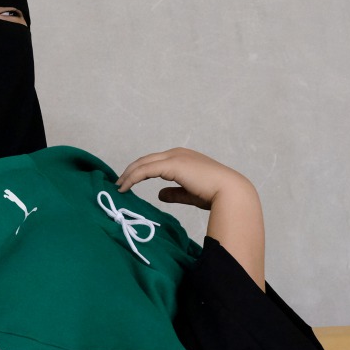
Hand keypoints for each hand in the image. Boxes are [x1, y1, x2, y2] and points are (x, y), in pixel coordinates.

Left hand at [116, 147, 252, 209]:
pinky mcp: (172, 165)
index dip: (141, 171)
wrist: (230, 192)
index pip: (155, 162)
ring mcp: (175, 157)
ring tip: (119, 186)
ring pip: (143, 163)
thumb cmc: (215, 194)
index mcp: (183, 158)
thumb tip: (160, 195)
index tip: (129, 182)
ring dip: (129, 174)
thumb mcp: (189, 193)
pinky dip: (133, 178)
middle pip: (146, 160)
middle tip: (119, 183)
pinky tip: (125, 187)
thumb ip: (175, 193)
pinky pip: (146, 170)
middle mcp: (177, 154)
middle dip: (131, 171)